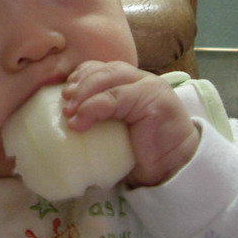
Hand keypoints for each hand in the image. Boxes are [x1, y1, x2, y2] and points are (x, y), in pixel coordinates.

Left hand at [62, 61, 199, 187]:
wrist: (173, 169)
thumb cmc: (142, 152)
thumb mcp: (115, 128)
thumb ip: (99, 115)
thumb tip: (63, 118)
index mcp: (131, 83)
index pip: (102, 67)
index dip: (81, 76)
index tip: (65, 92)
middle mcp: (141, 79)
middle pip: (104, 70)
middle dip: (80, 84)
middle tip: (65, 105)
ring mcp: (150, 86)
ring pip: (109, 77)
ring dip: (84, 93)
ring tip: (70, 113)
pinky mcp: (154, 99)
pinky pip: (116, 97)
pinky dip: (93, 107)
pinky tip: (80, 121)